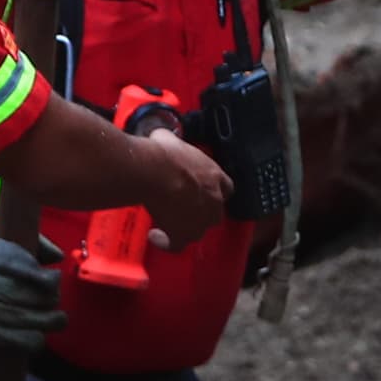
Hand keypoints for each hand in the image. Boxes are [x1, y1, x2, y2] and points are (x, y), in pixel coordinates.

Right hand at [0, 213, 66, 347]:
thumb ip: (32, 244)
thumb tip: (58, 256)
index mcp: (7, 261)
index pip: (45, 281)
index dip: (52, 283)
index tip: (51, 282)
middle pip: (42, 303)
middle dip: (51, 304)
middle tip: (51, 305)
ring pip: (30, 322)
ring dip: (47, 324)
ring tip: (52, 322)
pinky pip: (10, 340)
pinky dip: (29, 341)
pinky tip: (37, 340)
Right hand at [130, 130, 231, 246]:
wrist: (155, 172)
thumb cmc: (164, 154)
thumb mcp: (170, 140)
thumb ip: (171, 141)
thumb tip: (160, 136)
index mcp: (214, 176)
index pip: (226, 187)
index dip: (214, 189)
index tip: (202, 189)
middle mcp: (213, 200)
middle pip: (214, 212)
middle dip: (200, 211)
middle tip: (181, 206)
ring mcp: (200, 221)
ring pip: (198, 230)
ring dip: (184, 227)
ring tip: (166, 222)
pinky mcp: (183, 234)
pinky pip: (176, 244)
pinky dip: (166, 242)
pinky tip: (154, 236)